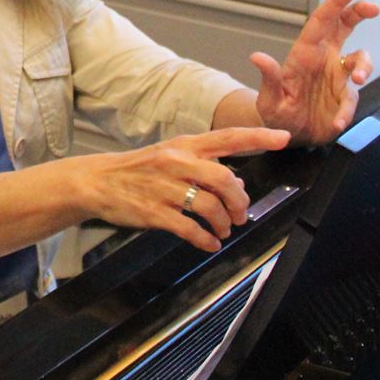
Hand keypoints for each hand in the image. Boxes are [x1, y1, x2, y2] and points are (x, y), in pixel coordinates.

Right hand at [74, 126, 290, 252]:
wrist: (96, 181)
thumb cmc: (137, 169)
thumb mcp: (168, 155)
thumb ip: (201, 164)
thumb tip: (233, 182)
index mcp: (183, 145)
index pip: (228, 137)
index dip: (259, 137)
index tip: (284, 138)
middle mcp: (176, 163)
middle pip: (225, 179)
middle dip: (240, 201)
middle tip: (240, 214)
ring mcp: (164, 188)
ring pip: (210, 207)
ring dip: (224, 224)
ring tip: (222, 230)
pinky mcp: (154, 212)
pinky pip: (190, 229)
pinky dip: (206, 240)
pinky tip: (208, 243)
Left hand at [252, 0, 378, 145]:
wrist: (287, 136)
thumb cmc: (275, 113)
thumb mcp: (269, 99)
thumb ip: (269, 79)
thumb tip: (257, 57)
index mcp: (303, 54)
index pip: (321, 22)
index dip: (336, 2)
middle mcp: (323, 60)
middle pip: (344, 27)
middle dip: (358, 12)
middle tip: (372, 7)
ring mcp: (337, 77)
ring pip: (360, 60)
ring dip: (364, 67)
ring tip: (358, 80)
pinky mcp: (345, 97)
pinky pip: (354, 98)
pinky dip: (348, 111)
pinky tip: (336, 122)